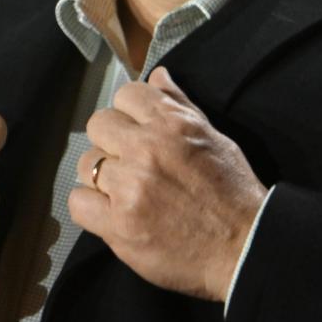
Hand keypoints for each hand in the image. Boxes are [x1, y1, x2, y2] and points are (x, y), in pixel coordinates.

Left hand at [68, 67, 267, 301]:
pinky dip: (90, 208)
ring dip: (101, 176)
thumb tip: (157, 74)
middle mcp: (146, 149)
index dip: (129, 113)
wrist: (244, 246)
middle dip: (111, 142)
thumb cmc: (233, 192)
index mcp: (172, 123)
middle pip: (98, 125)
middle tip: (129, 163)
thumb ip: (180, 104)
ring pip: (85, 164)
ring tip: (123, 192)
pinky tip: (111, 213)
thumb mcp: (214, 137)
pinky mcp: (118, 224)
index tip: (138, 131)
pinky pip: (77, 203)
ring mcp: (130, 187)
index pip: (126, 94)